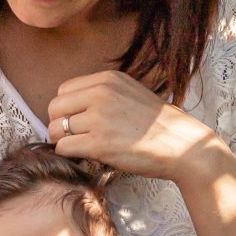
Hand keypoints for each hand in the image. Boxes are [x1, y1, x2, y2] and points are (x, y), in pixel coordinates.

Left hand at [45, 71, 222, 182]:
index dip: (65, 109)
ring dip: (64, 142)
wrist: (182, 145)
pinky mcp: (99, 144)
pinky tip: (86, 155)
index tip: (77, 121)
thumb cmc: (157, 124)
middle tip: (74, 137)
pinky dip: (69, 154)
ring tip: (82, 147)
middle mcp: (101, 94)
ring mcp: (99, 118)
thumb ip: (101, 93)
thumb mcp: (129, 92)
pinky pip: (64, 148)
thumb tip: (68, 107)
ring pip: (55, 129)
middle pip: (54, 108)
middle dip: (59, 124)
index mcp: (107, 79)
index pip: (63, 90)